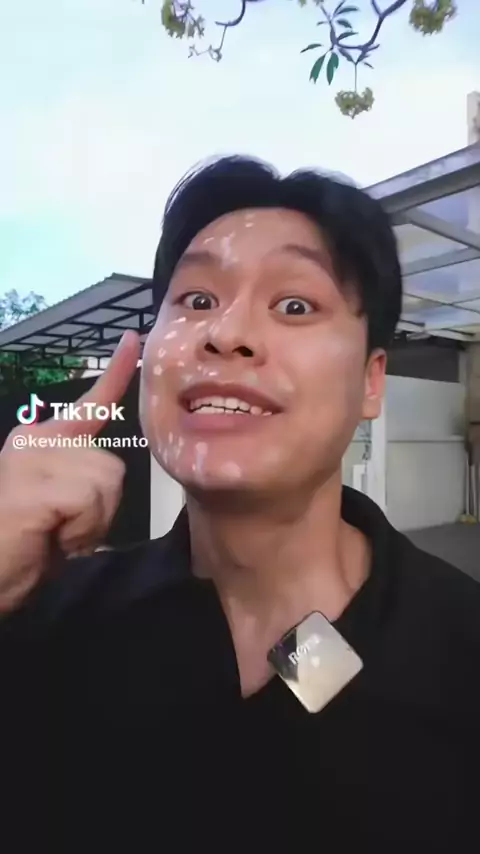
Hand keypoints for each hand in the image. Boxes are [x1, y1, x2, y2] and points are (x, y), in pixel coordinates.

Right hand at [0, 331, 140, 613]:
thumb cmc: (12, 550)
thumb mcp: (53, 510)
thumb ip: (78, 483)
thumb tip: (106, 477)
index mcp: (40, 442)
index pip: (88, 404)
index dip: (117, 373)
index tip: (134, 339)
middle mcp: (35, 440)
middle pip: (111, 465)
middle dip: (100, 507)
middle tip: (61, 530)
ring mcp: (32, 458)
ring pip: (107, 481)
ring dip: (91, 521)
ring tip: (53, 535)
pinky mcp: (34, 482)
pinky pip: (91, 500)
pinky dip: (81, 530)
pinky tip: (50, 538)